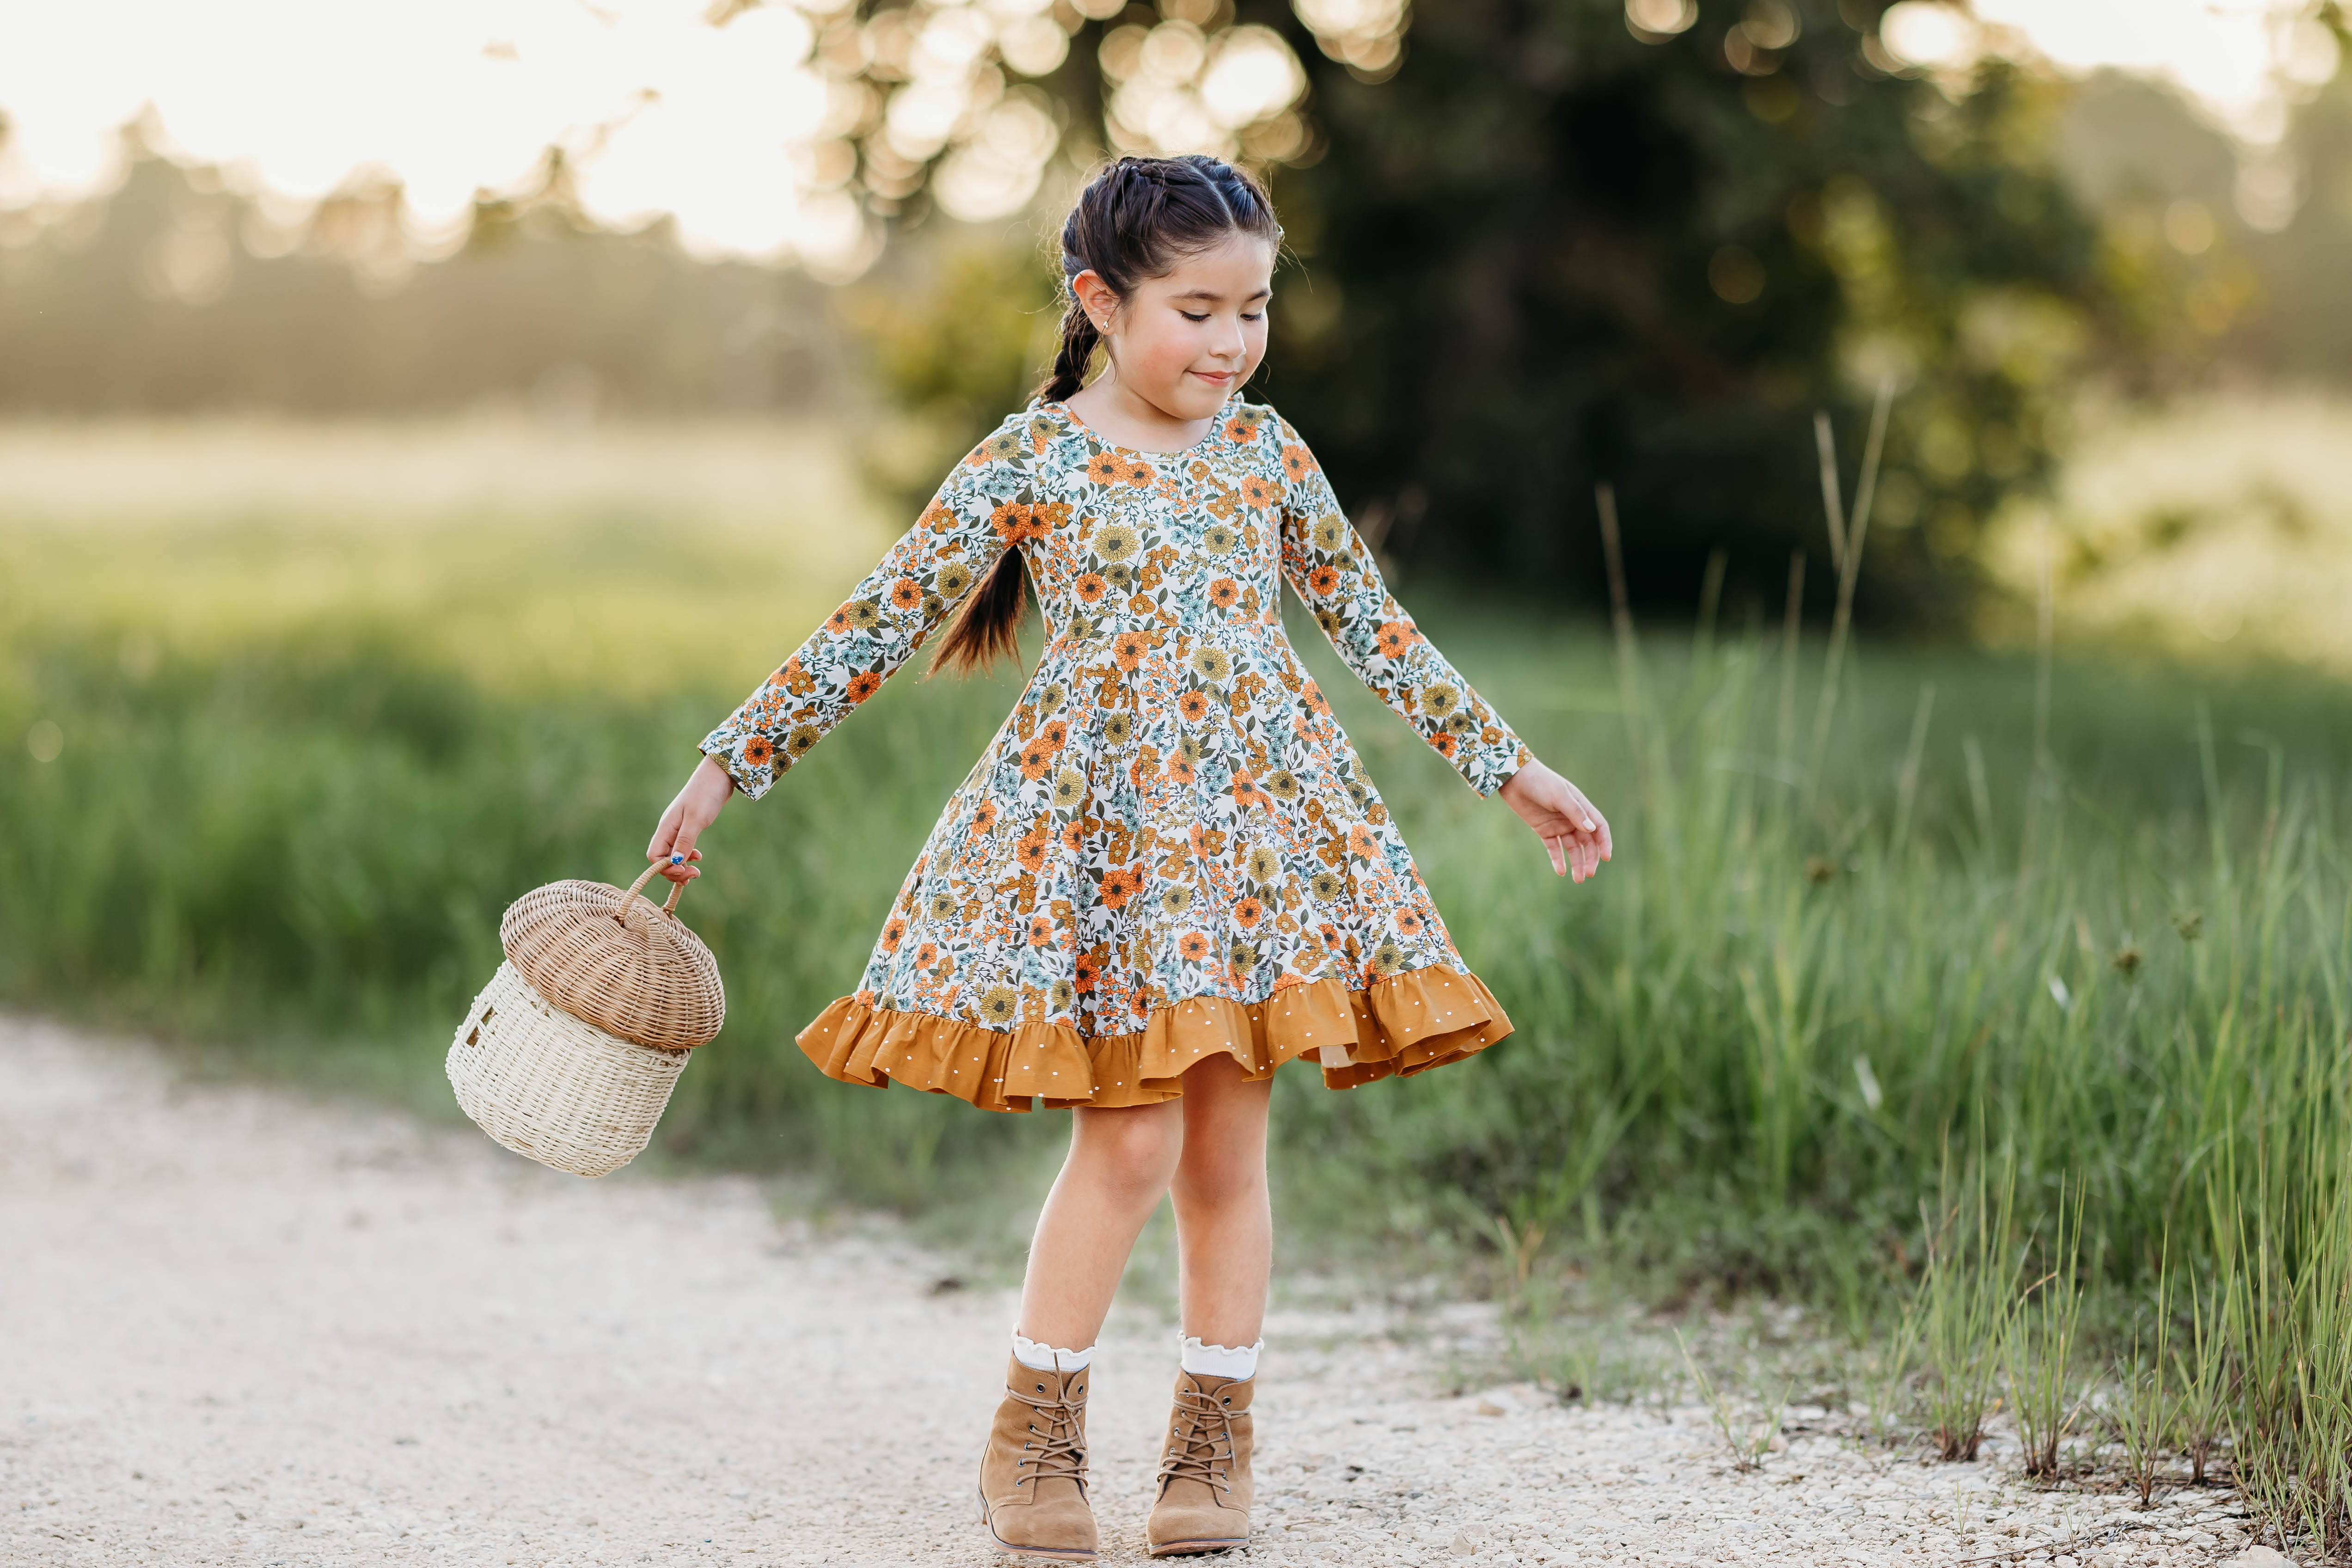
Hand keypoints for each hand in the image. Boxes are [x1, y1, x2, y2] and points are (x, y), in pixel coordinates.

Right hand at [648, 755, 734, 883]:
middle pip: (662, 858)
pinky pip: (682, 847)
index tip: (683, 871)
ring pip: (673, 854)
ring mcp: (678, 828)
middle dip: (675, 870)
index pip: (654, 855)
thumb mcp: (696, 819)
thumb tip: (675, 863)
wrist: (718, 776)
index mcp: (666, 827)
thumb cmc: (706, 794)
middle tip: (694, 875)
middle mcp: (669, 829)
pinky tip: (698, 857)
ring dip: (682, 866)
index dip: (665, 868)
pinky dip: (688, 856)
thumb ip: (685, 840)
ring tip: (696, 871)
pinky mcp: (688, 826)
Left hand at [1499, 759, 1611, 882]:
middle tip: (1589, 874)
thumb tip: (1591, 829)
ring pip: (1572, 848)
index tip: (1605, 858)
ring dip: (1576, 863)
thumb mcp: (1559, 795)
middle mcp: (1572, 818)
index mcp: (1581, 807)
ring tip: (1577, 879)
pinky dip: (1557, 860)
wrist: (1514, 778)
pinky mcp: (1543, 830)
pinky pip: (1553, 848)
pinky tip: (1561, 871)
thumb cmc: (1540, 782)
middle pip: (1587, 842)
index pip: (1599, 828)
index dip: (1604, 843)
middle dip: (1590, 858)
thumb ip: (1575, 812)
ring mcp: (1558, 825)